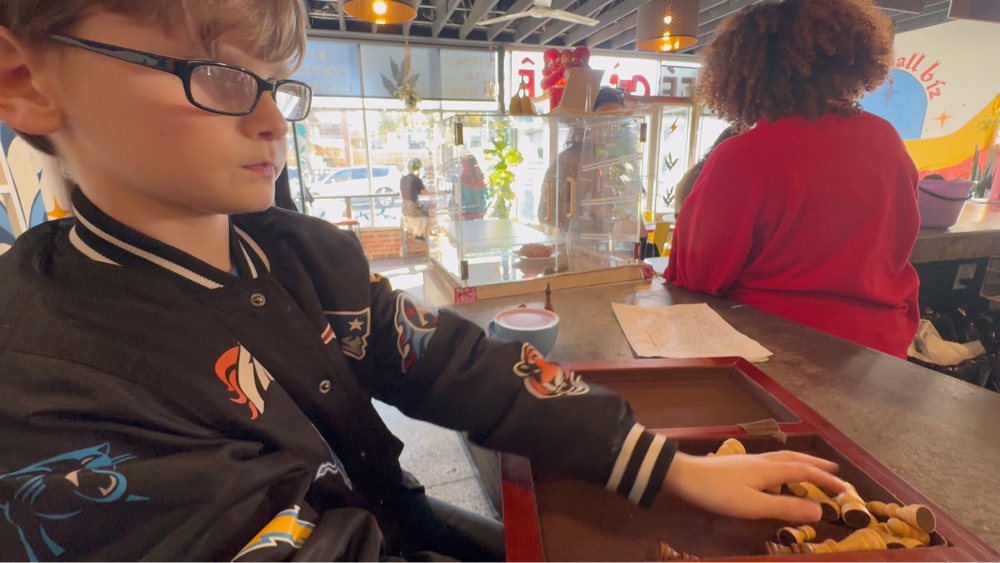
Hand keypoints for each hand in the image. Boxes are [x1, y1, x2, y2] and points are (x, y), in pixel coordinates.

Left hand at [661, 451, 845, 521]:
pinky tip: (776, 473)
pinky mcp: (738, 465)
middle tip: (835, 472)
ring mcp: (748, 461)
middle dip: (817, 466)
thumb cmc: (716, 492)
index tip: (845, 489)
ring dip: (801, 463)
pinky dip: (784, 465)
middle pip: (795, 460)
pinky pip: (771, 462)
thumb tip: (819, 510)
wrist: (683, 476)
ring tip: (811, 469)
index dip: (826, 480)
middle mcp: (762, 461)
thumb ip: (785, 507)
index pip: (805, 472)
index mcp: (769, 470)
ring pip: (782, 458)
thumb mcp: (753, 505)